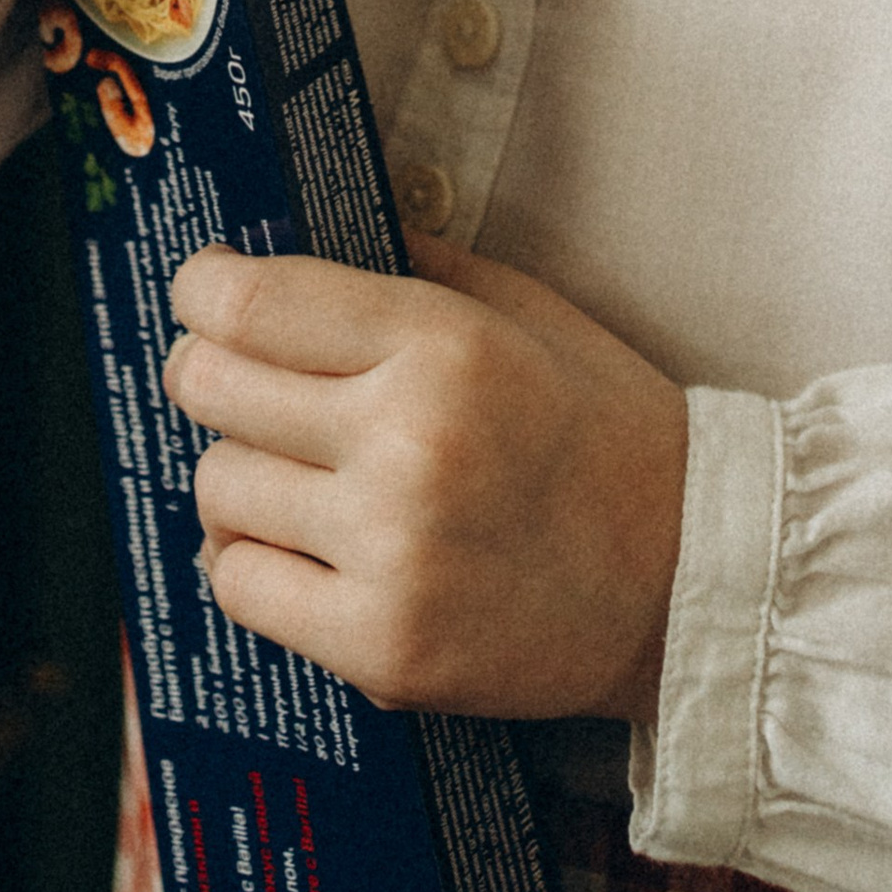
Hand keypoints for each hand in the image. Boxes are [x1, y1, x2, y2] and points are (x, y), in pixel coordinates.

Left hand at [163, 237, 687, 725]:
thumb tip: (303, 241)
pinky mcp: (381, 649)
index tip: (206, 291)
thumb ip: (415, 268)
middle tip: (234, 377)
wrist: (686, 579)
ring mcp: (389, 554)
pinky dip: (252, 562)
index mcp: (442, 347)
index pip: (251, 304)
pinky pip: (240, 587)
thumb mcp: (527, 312)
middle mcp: (405, 445)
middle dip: (209, 372)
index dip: (204, 289)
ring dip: (240, 473)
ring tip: (292, 472)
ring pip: (217, 489)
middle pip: (211, 388)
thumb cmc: (608, 432)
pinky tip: (298, 545)